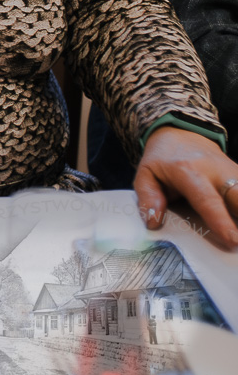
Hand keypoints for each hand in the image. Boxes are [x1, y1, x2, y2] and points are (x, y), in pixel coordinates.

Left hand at [134, 126, 237, 249]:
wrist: (182, 134)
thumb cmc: (163, 158)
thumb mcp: (146, 174)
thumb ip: (148, 197)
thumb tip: (153, 222)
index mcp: (189, 171)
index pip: (207, 200)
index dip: (220, 221)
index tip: (232, 240)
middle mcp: (216, 172)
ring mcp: (233, 172)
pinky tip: (237, 218)